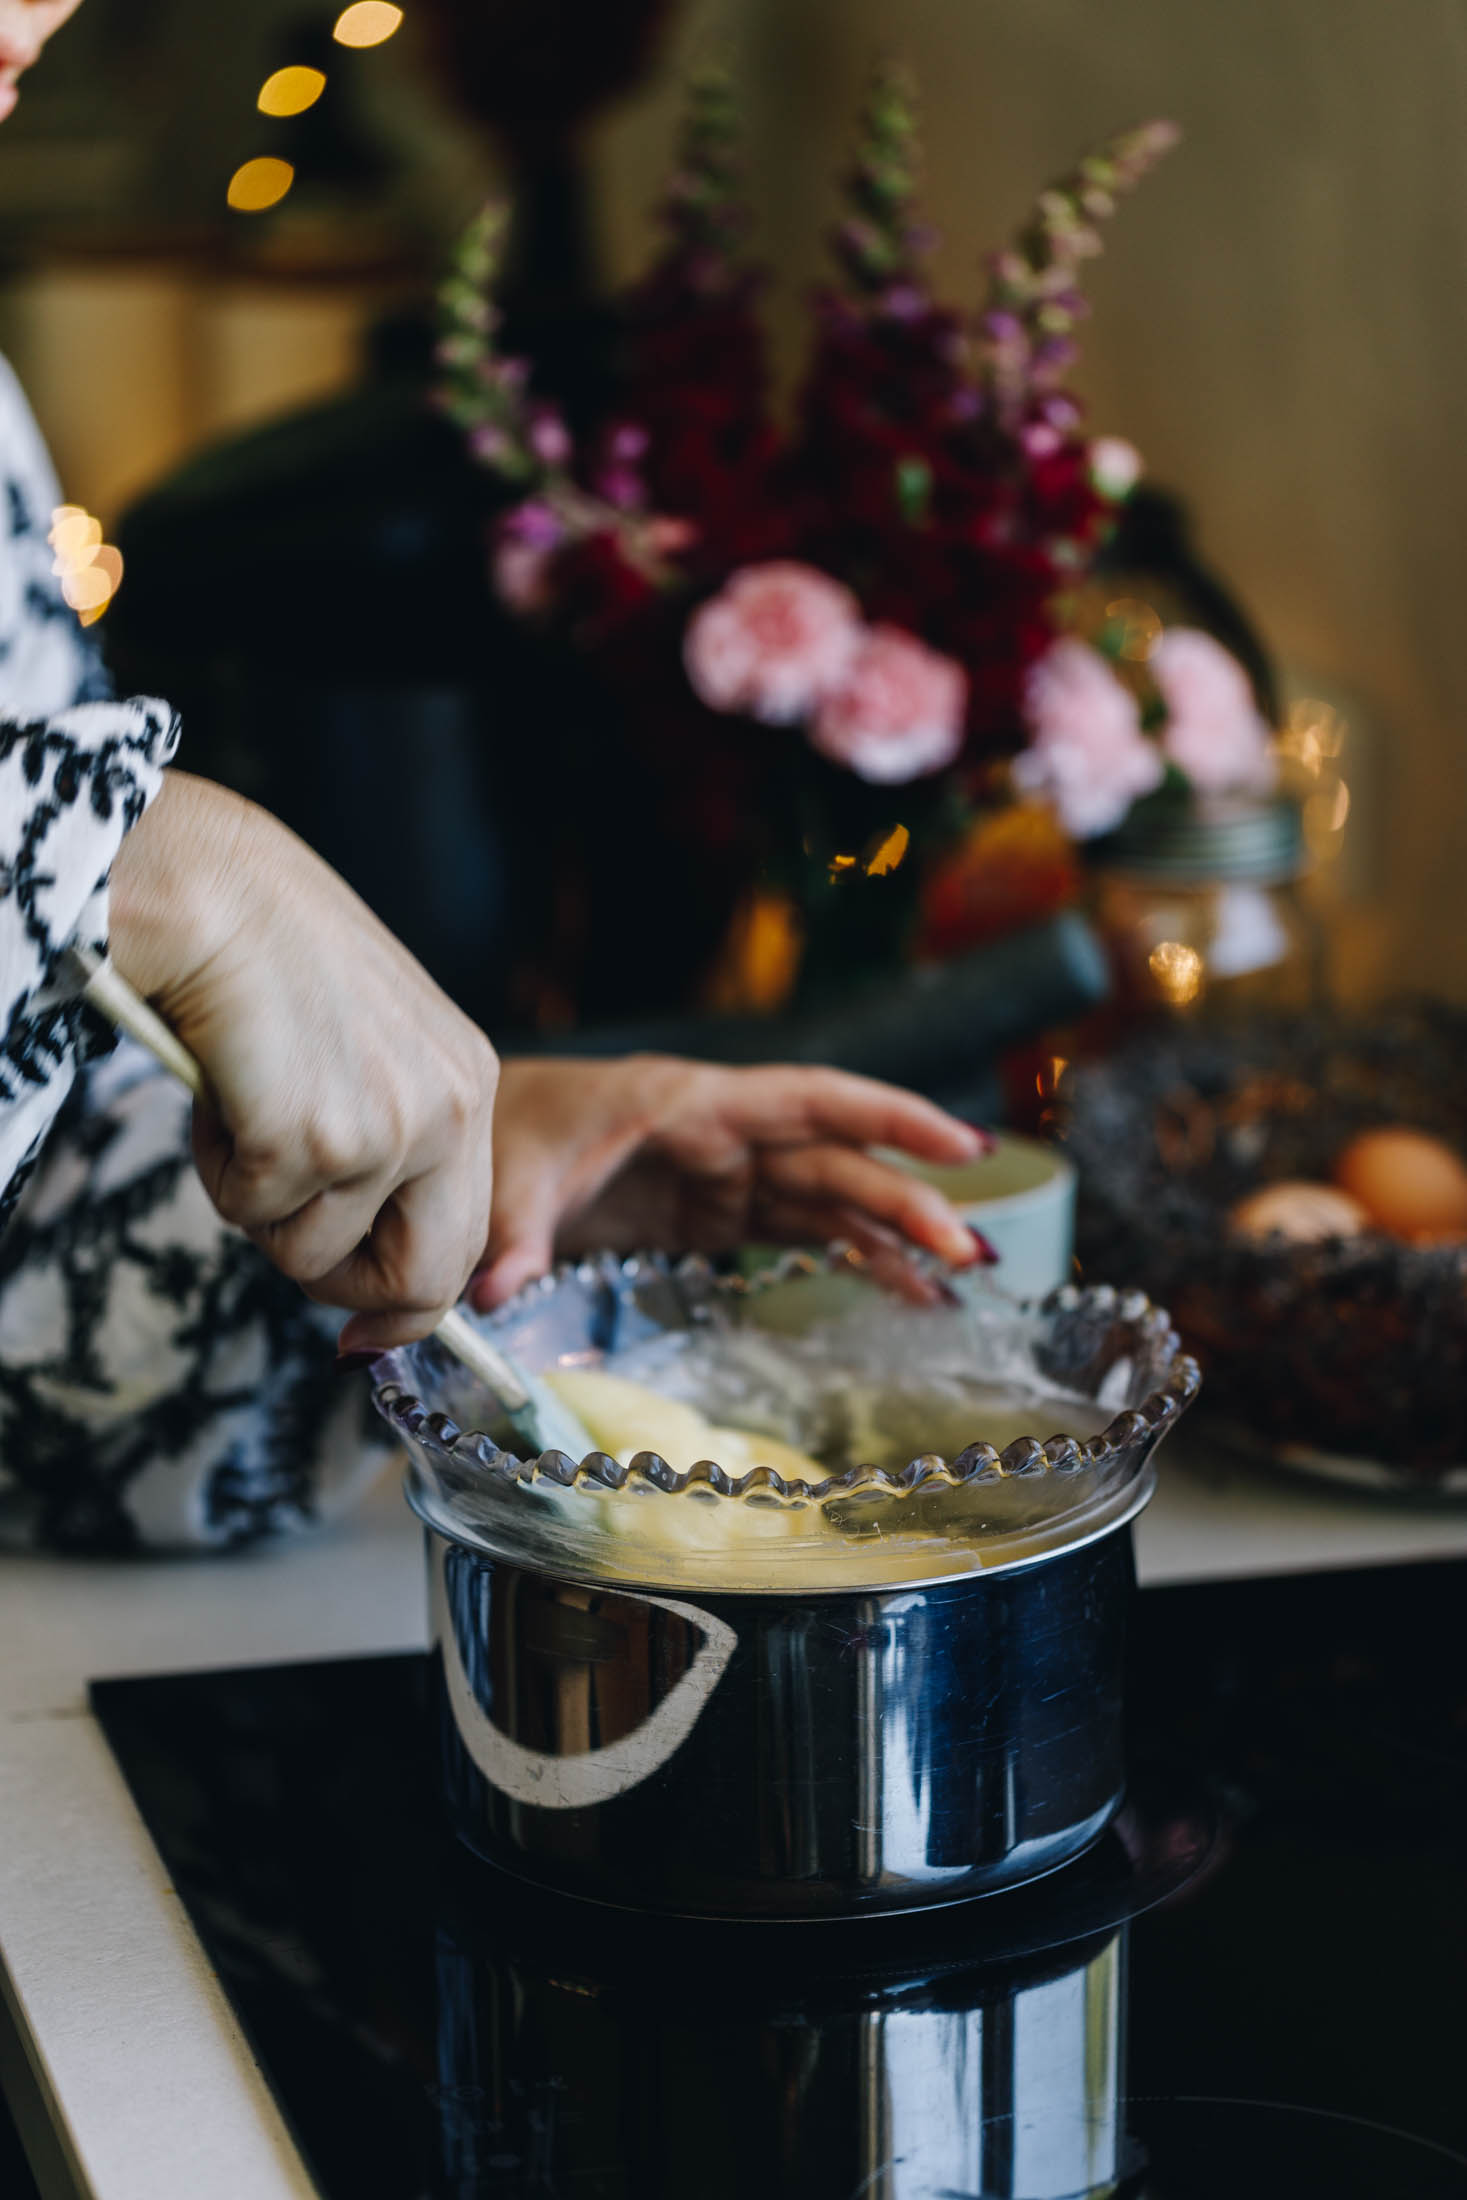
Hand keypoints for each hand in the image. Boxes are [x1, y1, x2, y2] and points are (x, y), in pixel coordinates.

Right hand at [109, 772, 498, 1351]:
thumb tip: (354, 1260)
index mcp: (471, 1083)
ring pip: (308, 1251)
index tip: (362, 1335)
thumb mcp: (369, 1047)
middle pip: (422, 1279)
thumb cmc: (273, 955)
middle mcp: (450, 1111)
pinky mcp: (314, 1139)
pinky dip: (218, 1166)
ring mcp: (387, 1130)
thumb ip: (384, 1136)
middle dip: (342, 1289)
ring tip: (244, 1105)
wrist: (216, 890)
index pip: (465, 1240)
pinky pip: (250, 1214)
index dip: (408, 1305)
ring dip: (256, 1200)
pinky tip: (222, 1090)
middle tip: (285, 1246)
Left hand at [471, 1054, 989, 1309]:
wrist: (485, 1137)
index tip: (959, 1144)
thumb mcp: (504, 1183)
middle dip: (906, 1201)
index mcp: (688, 1104)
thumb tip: (492, 1294)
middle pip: (835, 1160)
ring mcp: (727, 1174)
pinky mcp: (717, 1214)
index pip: (809, 1101)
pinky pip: (801, 1231)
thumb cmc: (504, 1135)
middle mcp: (724, 1134)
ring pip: (832, 1197)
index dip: (888, 1118)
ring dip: (896, 1234)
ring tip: (961, 1278)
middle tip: (972, 1253)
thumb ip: (511, 1237)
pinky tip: (908, 1291)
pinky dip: (855, 1257)